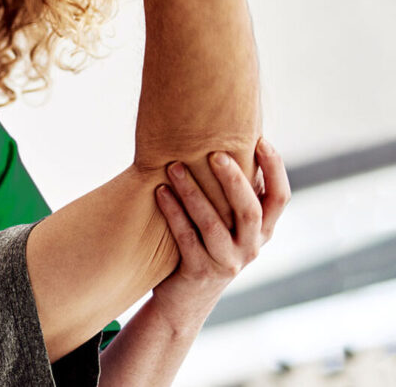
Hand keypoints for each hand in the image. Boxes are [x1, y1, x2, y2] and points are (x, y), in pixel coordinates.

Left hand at [146, 138, 290, 324]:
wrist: (185, 301)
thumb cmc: (204, 248)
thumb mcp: (227, 224)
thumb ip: (231, 196)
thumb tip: (225, 143)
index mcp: (263, 231)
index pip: (280, 198)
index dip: (275, 169)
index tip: (261, 140)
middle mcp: (251, 247)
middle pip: (250, 209)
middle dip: (233, 179)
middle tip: (213, 153)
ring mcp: (228, 262)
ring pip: (214, 223)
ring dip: (193, 192)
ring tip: (173, 167)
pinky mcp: (200, 272)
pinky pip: (186, 238)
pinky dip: (173, 212)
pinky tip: (159, 191)